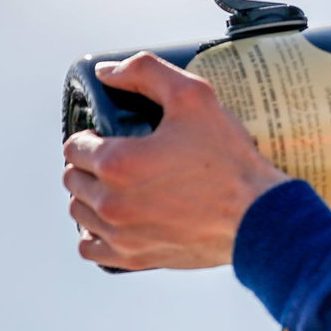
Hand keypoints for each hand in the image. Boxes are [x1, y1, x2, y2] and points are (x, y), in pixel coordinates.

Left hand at [62, 53, 288, 269]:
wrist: (258, 218)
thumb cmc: (230, 160)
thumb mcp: (194, 97)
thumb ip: (146, 71)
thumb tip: (107, 72)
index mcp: (116, 162)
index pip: (74, 146)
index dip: (90, 137)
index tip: (108, 137)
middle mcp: (110, 202)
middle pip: (73, 179)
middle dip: (88, 165)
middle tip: (117, 159)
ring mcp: (120, 235)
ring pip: (79, 213)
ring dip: (90, 197)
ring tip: (116, 188)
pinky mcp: (135, 259)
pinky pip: (90, 249)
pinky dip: (94, 234)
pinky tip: (113, 222)